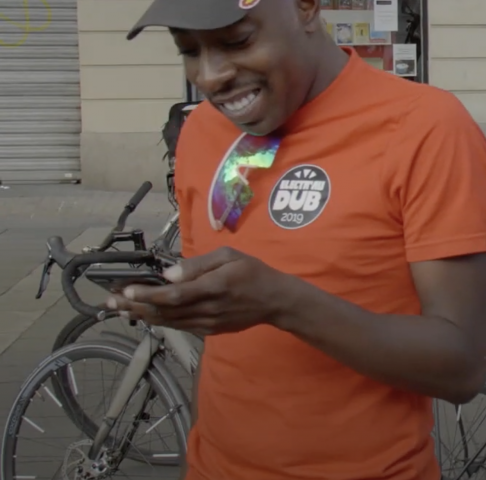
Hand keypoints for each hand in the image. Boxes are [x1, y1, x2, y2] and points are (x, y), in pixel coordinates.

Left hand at [105, 247, 294, 336]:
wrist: (274, 301)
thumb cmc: (252, 272)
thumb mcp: (229, 256)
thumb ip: (198, 264)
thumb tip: (168, 274)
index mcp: (214, 287)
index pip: (174, 294)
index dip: (147, 294)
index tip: (125, 290)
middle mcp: (208, 308)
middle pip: (164, 310)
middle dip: (134, 305)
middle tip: (110, 301)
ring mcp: (207, 323)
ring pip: (167, 321)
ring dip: (141, 315)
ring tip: (118, 309)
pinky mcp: (208, 330)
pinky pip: (178, 326)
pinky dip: (158, 321)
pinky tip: (143, 315)